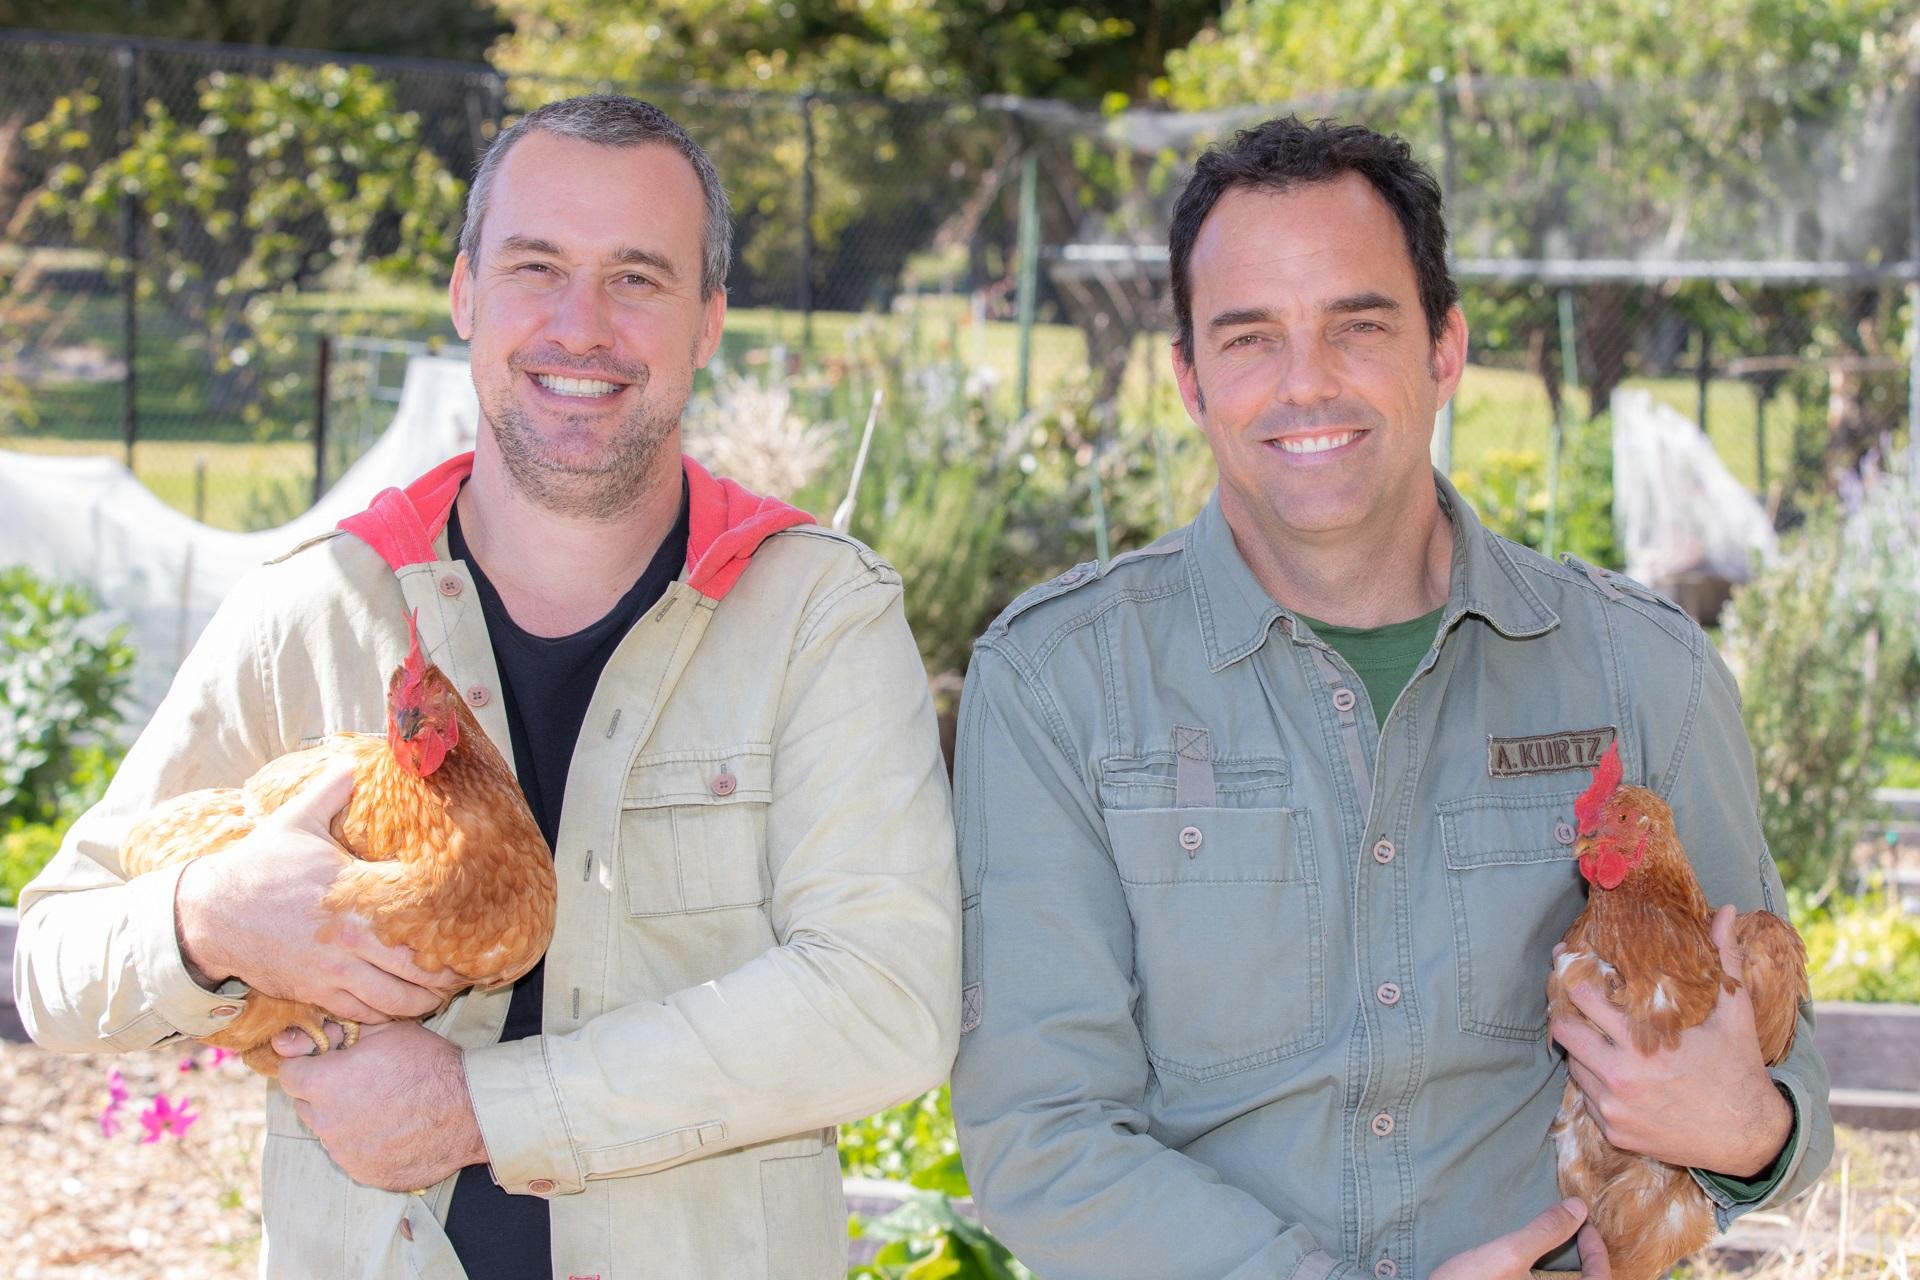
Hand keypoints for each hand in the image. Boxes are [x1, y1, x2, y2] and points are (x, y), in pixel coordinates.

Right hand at [174, 765, 452, 1023]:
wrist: (210, 914)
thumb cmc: (258, 867)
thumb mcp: (294, 820)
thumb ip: (330, 790)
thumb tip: (353, 760)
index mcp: (356, 894)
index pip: (421, 920)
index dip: (452, 932)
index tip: (470, 931)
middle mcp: (351, 939)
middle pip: (418, 971)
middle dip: (448, 975)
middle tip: (465, 970)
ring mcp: (334, 972)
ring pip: (396, 1001)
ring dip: (423, 1001)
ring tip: (439, 993)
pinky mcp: (316, 993)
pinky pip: (364, 1014)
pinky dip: (387, 1014)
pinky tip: (399, 1003)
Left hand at [276, 1020, 487, 1190]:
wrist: (469, 1111)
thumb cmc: (428, 1065)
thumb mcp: (385, 1031)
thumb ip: (334, 1032)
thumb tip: (288, 1040)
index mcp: (325, 1083)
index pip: (288, 1074)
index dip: (307, 1063)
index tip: (328, 1061)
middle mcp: (326, 1123)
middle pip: (306, 1105)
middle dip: (324, 1091)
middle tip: (361, 1079)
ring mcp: (345, 1153)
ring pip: (329, 1131)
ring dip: (345, 1117)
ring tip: (383, 1104)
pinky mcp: (365, 1174)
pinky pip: (353, 1155)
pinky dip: (366, 1142)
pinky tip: (394, 1127)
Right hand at [1431, 1197, 1610, 1278]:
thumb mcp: (1507, 1254)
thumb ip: (1546, 1231)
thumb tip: (1579, 1207)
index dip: (1598, 1252)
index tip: (1583, 1225)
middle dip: (1589, 1264)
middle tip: (1575, 1235)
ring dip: (1570, 1273)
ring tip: (1556, 1248)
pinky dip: (1548, 1278)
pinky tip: (1532, 1267)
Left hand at [1550, 904, 1791, 1176]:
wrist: (1751, 1139)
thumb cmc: (1739, 1069)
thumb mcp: (1733, 1013)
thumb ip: (1724, 959)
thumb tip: (1727, 910)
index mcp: (1641, 1044)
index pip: (1582, 1001)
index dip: (1573, 979)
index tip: (1569, 965)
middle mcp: (1620, 1077)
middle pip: (1563, 1033)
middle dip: (1566, 1015)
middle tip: (1574, 1005)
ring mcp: (1615, 1108)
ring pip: (1573, 1067)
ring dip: (1581, 1051)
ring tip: (1598, 1037)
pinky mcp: (1616, 1134)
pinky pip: (1587, 1100)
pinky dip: (1595, 1084)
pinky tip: (1615, 1073)